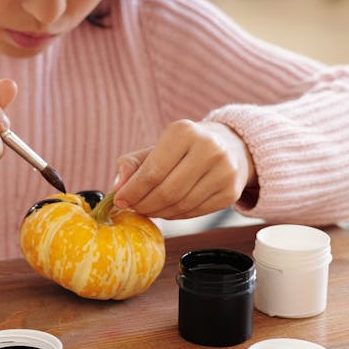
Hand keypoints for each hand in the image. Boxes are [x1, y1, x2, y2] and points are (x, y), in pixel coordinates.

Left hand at [112, 119, 256, 219]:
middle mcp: (208, 148)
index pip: (152, 172)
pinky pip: (196, 212)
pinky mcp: (231, 192)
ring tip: (149, 209)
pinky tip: (168, 210)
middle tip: (134, 208)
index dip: (132, 191)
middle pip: (167, 192)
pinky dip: (176, 216)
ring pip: (181, 205)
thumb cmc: (182, 148)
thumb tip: (118, 187)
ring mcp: (224, 171)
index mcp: (184, 132)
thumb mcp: (155, 148)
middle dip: (144, 205)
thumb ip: (131, 165)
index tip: (119, 200)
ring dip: (159, 213)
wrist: (228, 146)